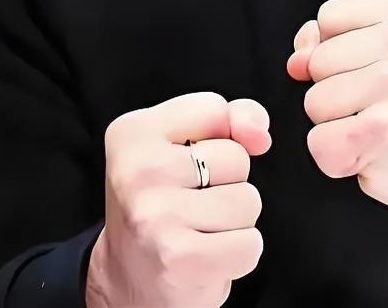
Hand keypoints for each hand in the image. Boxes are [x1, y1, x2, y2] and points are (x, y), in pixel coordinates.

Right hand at [85, 91, 270, 307]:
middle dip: (228, 182)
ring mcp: (157, 216)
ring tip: (197, 230)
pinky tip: (204, 257)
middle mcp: (138, 171)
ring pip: (248, 201)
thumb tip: (260, 134)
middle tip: (189, 203)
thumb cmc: (165, 200)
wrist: (127, 278)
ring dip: (234, 221)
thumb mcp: (186, 140)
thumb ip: (231, 117)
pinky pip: (250, 245)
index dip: (218, 138)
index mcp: (133, 133)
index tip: (185, 163)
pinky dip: (238, 254)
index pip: (216, 110)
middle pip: (238, 158)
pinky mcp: (180, 260)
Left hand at [286, 0, 387, 233]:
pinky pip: (319, 141)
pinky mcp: (382, 132)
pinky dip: (337, 156)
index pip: (329, 16)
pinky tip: (372, 152)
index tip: (376, 65)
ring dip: (337, 123)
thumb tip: (296, 59)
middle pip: (318, 60)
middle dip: (336, 87)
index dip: (338, 47)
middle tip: (382, 101)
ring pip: (315, 101)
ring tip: (378, 124)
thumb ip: (336, 38)